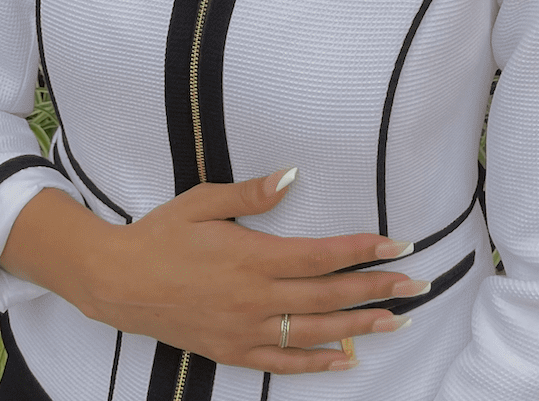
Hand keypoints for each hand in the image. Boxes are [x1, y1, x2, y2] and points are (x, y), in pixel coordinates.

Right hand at [3, 168, 426, 374]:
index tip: (400, 244)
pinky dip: (317, 363)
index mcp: (254, 256)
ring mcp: (245, 329)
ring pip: (315, 331)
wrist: (118, 282)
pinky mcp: (232, 351)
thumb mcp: (203, 201)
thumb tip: (292, 175)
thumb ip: (250, 193)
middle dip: (378, 289)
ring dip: (360, 326)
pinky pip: (283, 361)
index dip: (365, 250)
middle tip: (419, 285)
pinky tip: (345, 360)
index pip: (324, 256)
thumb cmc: (162, 234)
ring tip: (397, 321)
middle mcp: (256, 297)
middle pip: (330, 295)